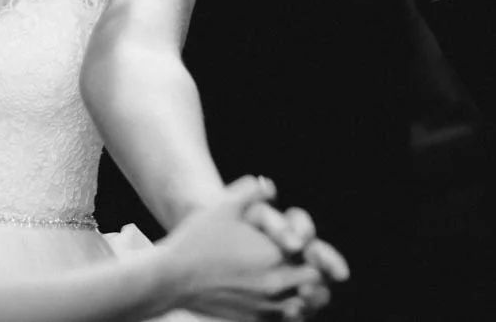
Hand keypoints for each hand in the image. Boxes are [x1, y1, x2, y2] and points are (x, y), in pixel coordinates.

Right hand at [158, 177, 339, 320]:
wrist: (172, 277)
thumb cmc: (197, 238)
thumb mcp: (223, 206)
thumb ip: (251, 190)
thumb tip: (271, 187)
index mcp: (275, 255)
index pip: (319, 261)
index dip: (324, 256)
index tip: (311, 250)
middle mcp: (276, 284)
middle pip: (317, 287)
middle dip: (315, 275)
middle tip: (308, 266)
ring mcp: (265, 307)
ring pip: (303, 307)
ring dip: (305, 296)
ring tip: (299, 285)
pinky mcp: (253, 320)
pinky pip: (283, 319)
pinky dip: (288, 310)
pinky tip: (279, 299)